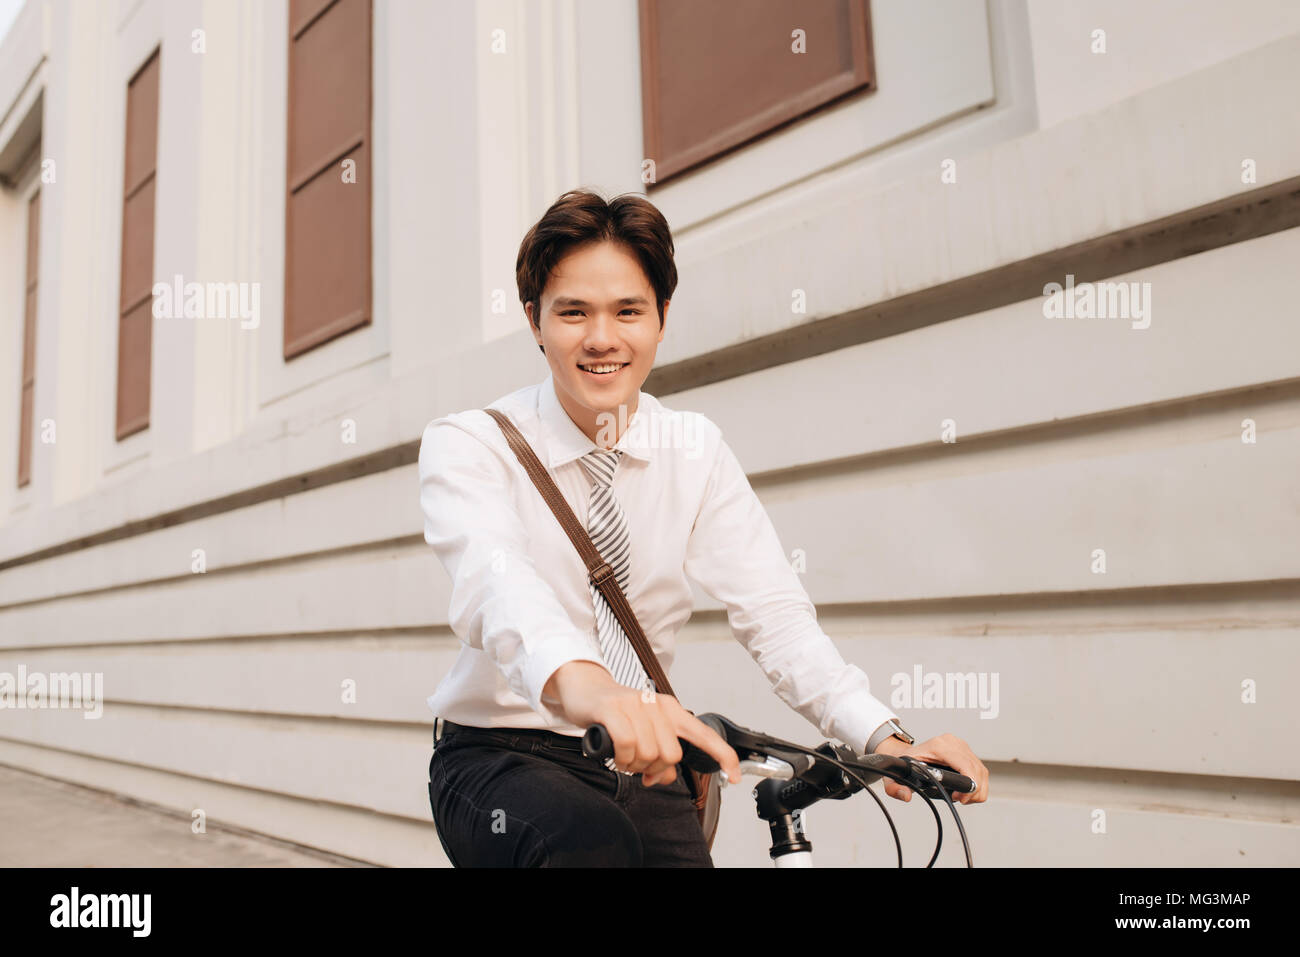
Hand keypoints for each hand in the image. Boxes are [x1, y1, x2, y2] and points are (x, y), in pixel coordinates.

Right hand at [543, 661, 740, 787]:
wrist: (586, 689)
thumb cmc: (617, 714)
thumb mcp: (645, 732)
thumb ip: (660, 754)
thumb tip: (664, 778)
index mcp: (671, 710)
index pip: (704, 735)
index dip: (723, 756)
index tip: (733, 776)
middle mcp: (657, 705)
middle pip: (671, 755)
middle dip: (653, 769)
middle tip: (638, 766)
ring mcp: (635, 705)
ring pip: (649, 753)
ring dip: (633, 765)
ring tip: (623, 757)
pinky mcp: (614, 709)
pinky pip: (628, 746)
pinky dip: (622, 758)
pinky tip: (616, 755)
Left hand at [872, 732, 988, 804]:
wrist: (903, 753)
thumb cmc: (904, 762)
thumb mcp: (896, 776)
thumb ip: (895, 788)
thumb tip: (906, 795)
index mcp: (939, 746)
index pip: (965, 765)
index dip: (968, 784)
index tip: (960, 797)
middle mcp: (952, 743)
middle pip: (977, 770)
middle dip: (973, 791)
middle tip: (961, 800)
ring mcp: (960, 746)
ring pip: (981, 771)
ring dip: (977, 789)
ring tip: (963, 798)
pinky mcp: (965, 752)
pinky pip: (980, 770)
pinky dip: (977, 784)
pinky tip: (966, 791)